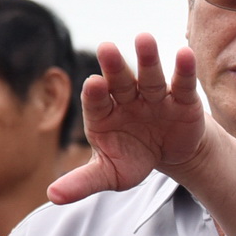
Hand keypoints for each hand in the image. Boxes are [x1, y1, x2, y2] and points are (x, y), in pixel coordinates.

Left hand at [48, 35, 206, 203]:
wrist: (171, 154)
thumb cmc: (133, 158)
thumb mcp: (109, 174)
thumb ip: (83, 181)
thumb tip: (52, 196)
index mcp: (104, 113)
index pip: (96, 102)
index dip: (95, 93)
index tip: (93, 84)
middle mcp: (126, 99)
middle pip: (120, 81)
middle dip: (114, 66)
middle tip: (106, 48)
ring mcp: (154, 96)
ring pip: (149, 75)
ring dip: (147, 58)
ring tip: (144, 39)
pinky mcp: (181, 99)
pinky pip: (181, 83)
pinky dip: (183, 69)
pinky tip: (184, 54)